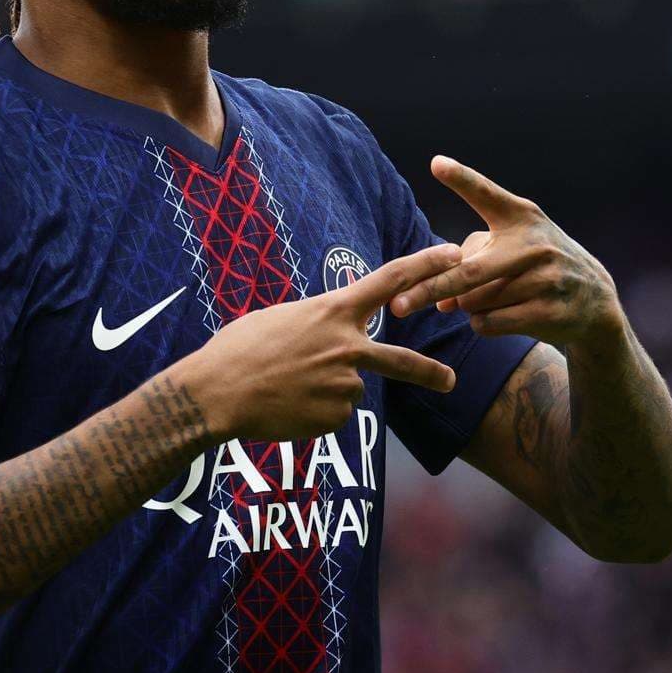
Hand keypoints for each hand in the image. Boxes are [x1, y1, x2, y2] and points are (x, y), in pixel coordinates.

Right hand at [178, 243, 460, 442]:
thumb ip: (315, 326)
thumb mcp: (279, 319)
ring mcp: (344, 384)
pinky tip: (287, 405)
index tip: (454, 256)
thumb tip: (327, 345)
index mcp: (332, 312)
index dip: (425, 265)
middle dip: (429, 372)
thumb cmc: (239, 349)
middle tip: (450, 381)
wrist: (217, 391)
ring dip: (323, 391)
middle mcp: (347, 346)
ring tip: (285, 386)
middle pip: (400, 360)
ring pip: (347, 390)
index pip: (389, 280)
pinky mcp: (335, 416)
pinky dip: (313, 413)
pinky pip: (332, 415)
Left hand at [389, 156, 622, 349]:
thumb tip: (439, 300)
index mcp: (520, 217)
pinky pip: (490, 324)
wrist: (593, 301)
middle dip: (428, 290)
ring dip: (467, 307)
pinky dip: (483, 324)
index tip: (437, 164)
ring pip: (475, 303)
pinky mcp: (550, 311)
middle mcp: (535, 243)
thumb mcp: (512, 247)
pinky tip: (501, 317)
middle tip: (397, 306)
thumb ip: (469, 262)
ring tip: (489, 299)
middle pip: (467, 272)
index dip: (462, 179)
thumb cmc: (535, 266)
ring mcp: (546, 278)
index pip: (486, 195)